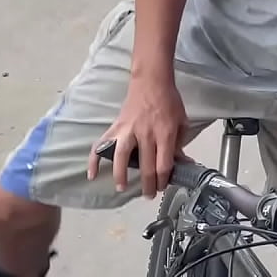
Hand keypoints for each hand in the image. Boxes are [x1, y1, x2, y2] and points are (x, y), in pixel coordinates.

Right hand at [87, 72, 187, 198]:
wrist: (152, 81)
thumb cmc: (169, 101)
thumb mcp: (181, 122)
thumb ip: (180, 144)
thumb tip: (184, 163)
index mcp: (164, 133)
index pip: (163, 163)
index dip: (163, 180)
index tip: (162, 187)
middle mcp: (146, 133)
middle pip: (145, 165)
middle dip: (147, 184)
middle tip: (148, 195)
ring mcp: (129, 130)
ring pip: (122, 157)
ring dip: (122, 175)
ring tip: (122, 187)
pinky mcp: (116, 126)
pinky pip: (102, 144)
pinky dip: (95, 159)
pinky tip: (92, 173)